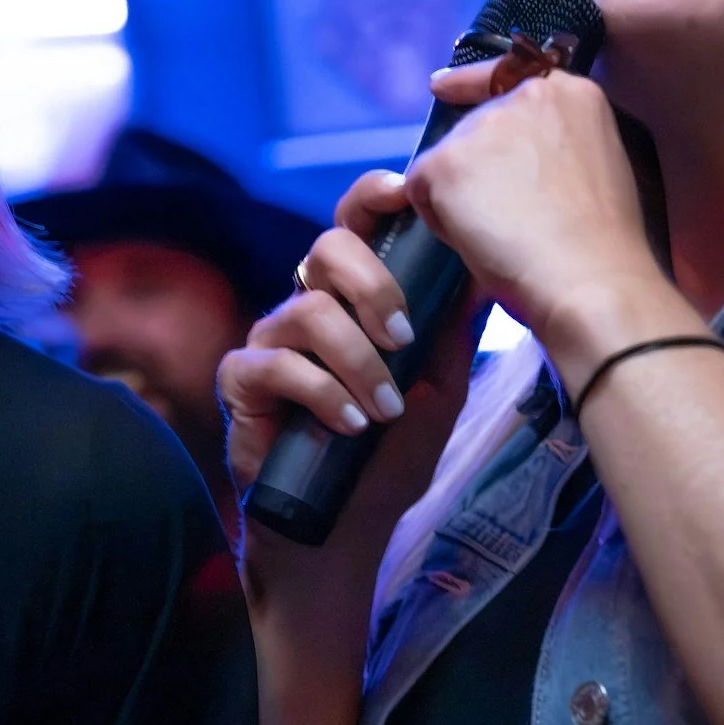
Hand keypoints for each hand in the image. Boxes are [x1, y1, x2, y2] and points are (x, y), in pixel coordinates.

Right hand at [219, 170, 477, 574]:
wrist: (344, 532)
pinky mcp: (242, 382)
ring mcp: (270, 342)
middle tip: (405, 339)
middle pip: (325, 249)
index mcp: (351, 301)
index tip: (404, 192)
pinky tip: (350, 426)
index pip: (354, 228)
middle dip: (373, 286)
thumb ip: (450, 334)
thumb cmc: (389, 461)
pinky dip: (324, 393)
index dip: (372, 198)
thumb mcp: (439, 394)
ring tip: (385, 411)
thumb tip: (481, 271)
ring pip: (309, 310)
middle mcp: (306, 309)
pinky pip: (279, 365)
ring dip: (359, 362)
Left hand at [406, 60, 668, 363]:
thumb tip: (511, 164)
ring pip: (446, 161)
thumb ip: (555, 146)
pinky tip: (478, 240)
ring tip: (503, 234)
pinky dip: (439, 219)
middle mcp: (524, 96)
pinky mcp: (446, 161)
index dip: (469, 85)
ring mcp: (483, 126)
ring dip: (459, 195)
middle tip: (509, 218)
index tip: (443, 89)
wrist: (591, 280)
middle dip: (475, 167)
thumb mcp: (596, 167)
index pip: (505, 75)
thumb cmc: (602, 246)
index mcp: (572, 94)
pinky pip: (421, 190)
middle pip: (472, 126)